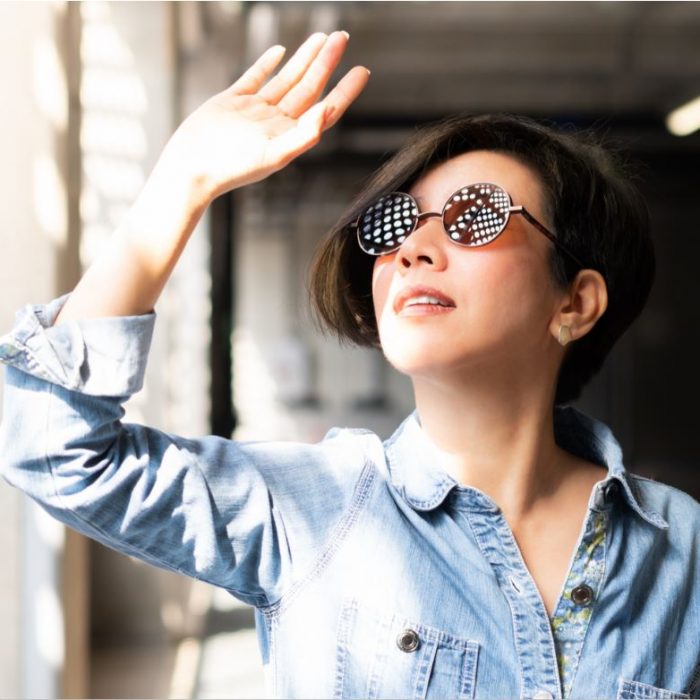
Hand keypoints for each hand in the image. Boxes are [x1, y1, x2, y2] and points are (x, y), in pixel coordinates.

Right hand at [163, 31, 369, 201]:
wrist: (192, 167)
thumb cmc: (232, 168)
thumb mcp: (273, 154)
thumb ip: (304, 135)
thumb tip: (327, 111)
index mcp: (291, 136)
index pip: (326, 109)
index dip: (345, 90)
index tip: (362, 70)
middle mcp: (277, 123)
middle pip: (309, 87)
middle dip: (327, 62)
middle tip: (343, 37)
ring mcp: (255, 111)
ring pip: (286, 79)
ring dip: (305, 59)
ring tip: (322, 38)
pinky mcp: (233, 101)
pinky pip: (255, 78)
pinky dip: (268, 63)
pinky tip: (280, 51)